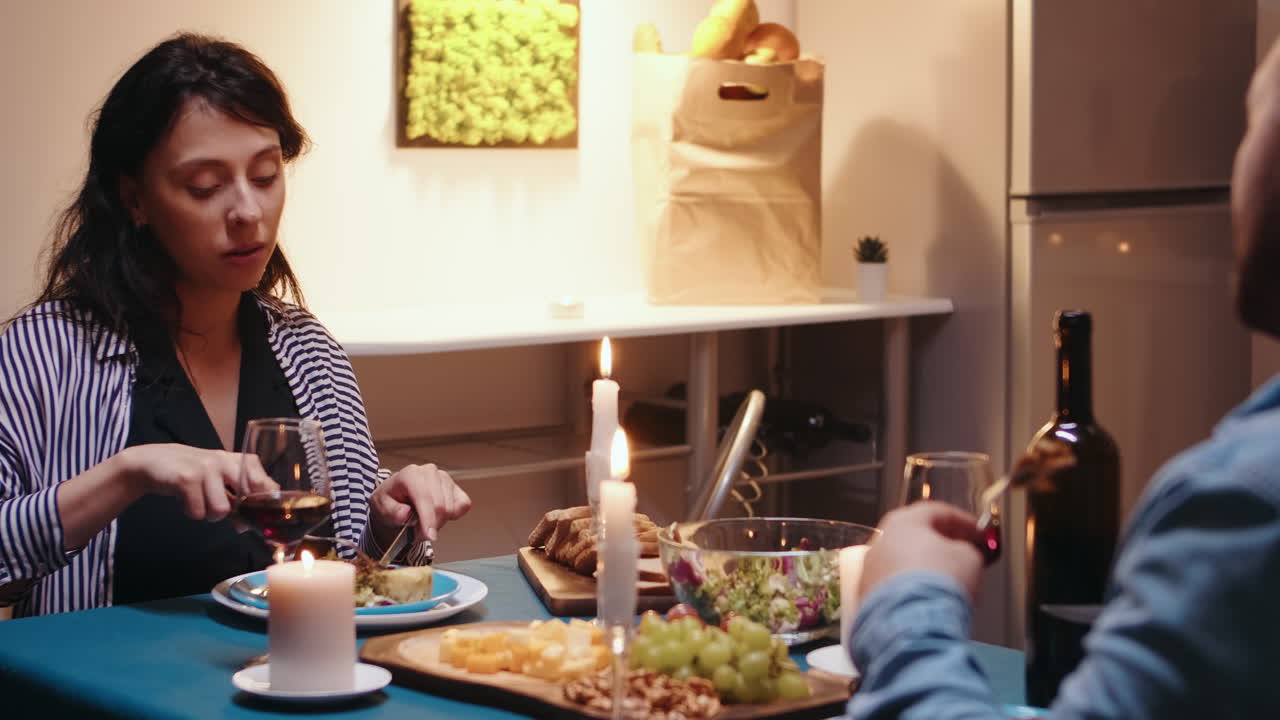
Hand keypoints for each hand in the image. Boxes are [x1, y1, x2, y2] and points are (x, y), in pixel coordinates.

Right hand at [119, 444, 275, 520]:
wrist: (156, 462)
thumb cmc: (194, 474)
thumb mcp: (218, 481)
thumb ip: (236, 500)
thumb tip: (248, 525)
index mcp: (238, 460)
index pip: (263, 482)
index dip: (262, 501)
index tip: (255, 512)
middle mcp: (225, 460)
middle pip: (245, 498)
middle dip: (234, 512)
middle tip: (218, 508)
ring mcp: (207, 468)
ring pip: (221, 509)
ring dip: (209, 514)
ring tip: (199, 502)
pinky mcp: (188, 478)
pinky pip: (199, 512)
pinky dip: (192, 512)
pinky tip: (186, 500)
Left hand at [369, 463, 471, 544]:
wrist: (397, 498)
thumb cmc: (390, 501)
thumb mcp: (381, 508)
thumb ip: (391, 512)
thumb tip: (404, 514)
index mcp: (410, 474)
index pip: (424, 497)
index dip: (428, 519)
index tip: (428, 535)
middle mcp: (429, 472)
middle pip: (440, 505)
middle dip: (432, 525)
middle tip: (420, 534)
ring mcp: (444, 478)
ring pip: (451, 508)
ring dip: (439, 521)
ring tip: (424, 522)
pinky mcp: (455, 486)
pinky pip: (463, 505)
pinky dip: (453, 515)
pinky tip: (438, 515)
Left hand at [859, 501, 984, 600]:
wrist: (913, 624)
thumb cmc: (936, 587)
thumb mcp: (970, 558)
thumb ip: (969, 548)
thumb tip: (967, 554)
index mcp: (903, 522)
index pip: (937, 512)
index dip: (963, 521)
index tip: (977, 532)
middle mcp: (881, 542)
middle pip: (915, 537)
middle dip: (941, 545)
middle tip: (963, 554)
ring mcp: (870, 570)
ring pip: (902, 563)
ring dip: (924, 569)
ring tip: (948, 583)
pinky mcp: (867, 597)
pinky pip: (894, 588)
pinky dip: (911, 591)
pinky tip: (929, 602)